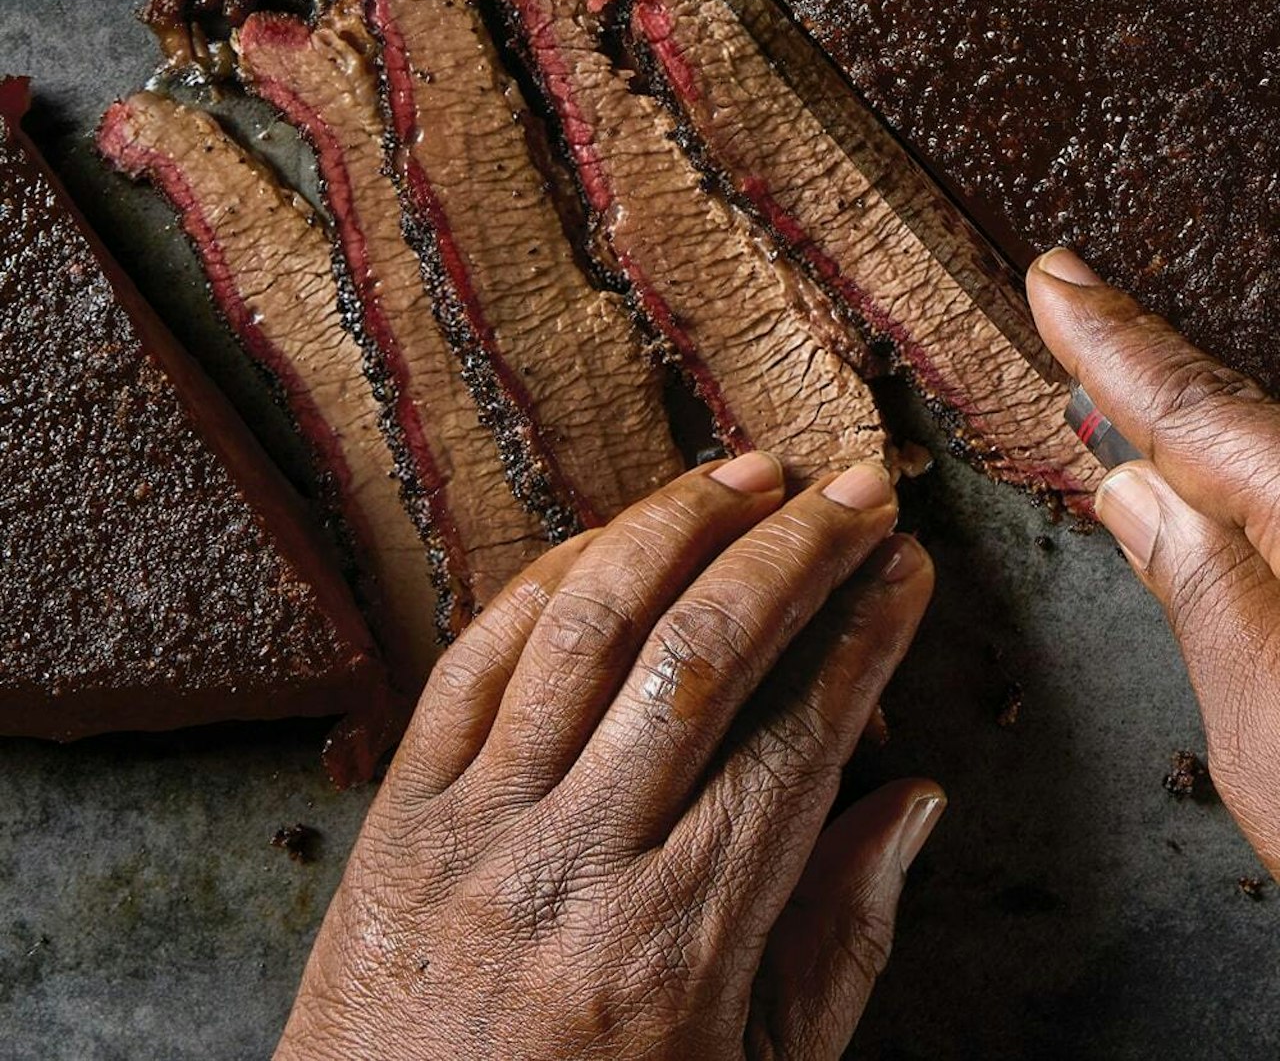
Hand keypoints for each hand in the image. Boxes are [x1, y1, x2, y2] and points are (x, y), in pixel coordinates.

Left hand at [277, 453, 940, 1059]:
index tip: (905, 569)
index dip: (863, 639)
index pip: (794, 744)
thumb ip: (838, 947)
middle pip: (700, 659)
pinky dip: (553, 577)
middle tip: (859, 489)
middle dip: (795, 553)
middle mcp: (572, 865)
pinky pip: (475, 655)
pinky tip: (619, 536)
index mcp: (675, 949)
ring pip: (586, 629)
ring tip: (752, 473)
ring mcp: (473, 825)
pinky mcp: (399, 808)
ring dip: (677, 529)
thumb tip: (914, 799)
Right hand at [1028, 249, 1279, 876]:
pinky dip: (1259, 498)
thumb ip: (1201, 585)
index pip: (1204, 411)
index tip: (1060, 281)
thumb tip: (1136, 485)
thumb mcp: (1268, 725)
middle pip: (1255, 428)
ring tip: (1133, 409)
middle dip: (1161, 375)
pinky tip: (1227, 508)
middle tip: (1084, 316)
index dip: (1118, 343)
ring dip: (1212, 438)